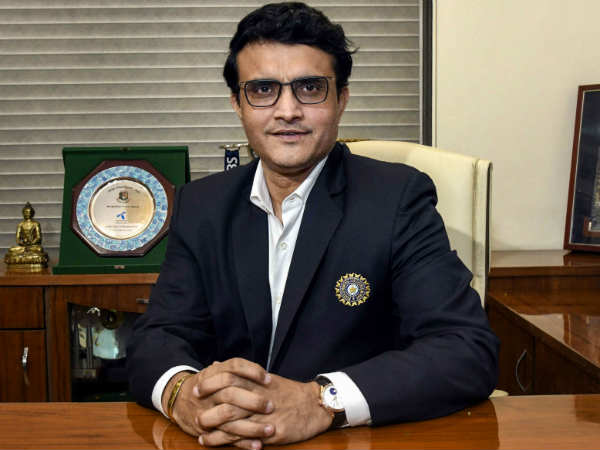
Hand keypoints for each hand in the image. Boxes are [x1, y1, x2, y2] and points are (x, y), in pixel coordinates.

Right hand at [163, 358, 273, 443]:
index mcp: (214, 373)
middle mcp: (209, 392)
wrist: (179, 398)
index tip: (269, 379)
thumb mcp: (217, 371)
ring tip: (270, 429)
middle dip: (253, 401)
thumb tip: (265, 374)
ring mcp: (205, 411)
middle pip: (231, 393)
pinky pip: (224, 438)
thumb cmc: (207, 384)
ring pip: (229, 418)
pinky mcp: (205, 429)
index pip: (234, 367)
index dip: (252, 372)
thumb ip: (237, 371)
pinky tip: (258, 444)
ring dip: (252, 426)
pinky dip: (242, 442)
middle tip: (271, 406)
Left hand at [200, 374, 332, 447]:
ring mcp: (264, 416)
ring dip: (214, 428)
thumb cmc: (288, 392)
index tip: (196, 389)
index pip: (229, 379)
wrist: (314, 405)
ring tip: (200, 432)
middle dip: (208, 408)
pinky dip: (228, 442)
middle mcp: (259, 398)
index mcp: (257, 383)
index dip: (211, 384)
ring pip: (233, 421)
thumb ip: (239, 373)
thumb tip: (216, 364)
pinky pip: (246, 438)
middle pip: (227, 401)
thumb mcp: (265, 378)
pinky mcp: (271, 432)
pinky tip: (216, 443)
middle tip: (194, 414)